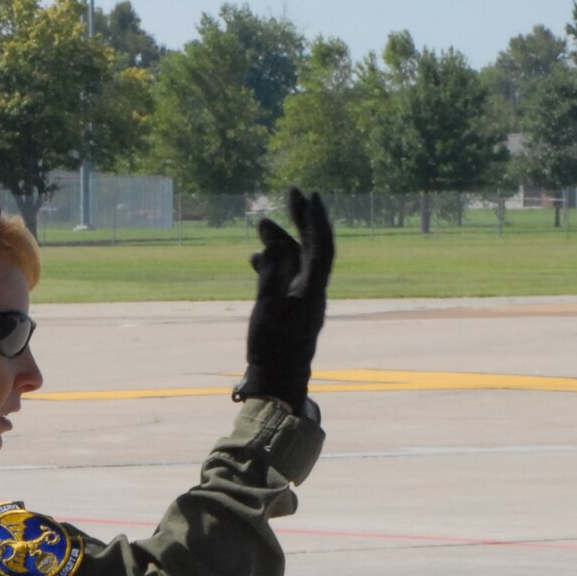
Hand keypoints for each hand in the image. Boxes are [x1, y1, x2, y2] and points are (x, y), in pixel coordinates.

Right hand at [235, 188, 333, 410]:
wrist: (278, 383)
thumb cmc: (273, 350)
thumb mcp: (267, 308)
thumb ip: (272, 274)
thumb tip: (278, 244)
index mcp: (312, 291)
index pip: (321, 246)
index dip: (317, 219)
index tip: (310, 195)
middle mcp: (312, 293)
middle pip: (311, 248)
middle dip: (302, 219)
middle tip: (291, 192)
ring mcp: (302, 302)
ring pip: (296, 262)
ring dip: (281, 241)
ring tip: (260, 224)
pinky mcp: (291, 311)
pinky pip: (285, 279)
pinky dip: (272, 264)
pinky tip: (255, 258)